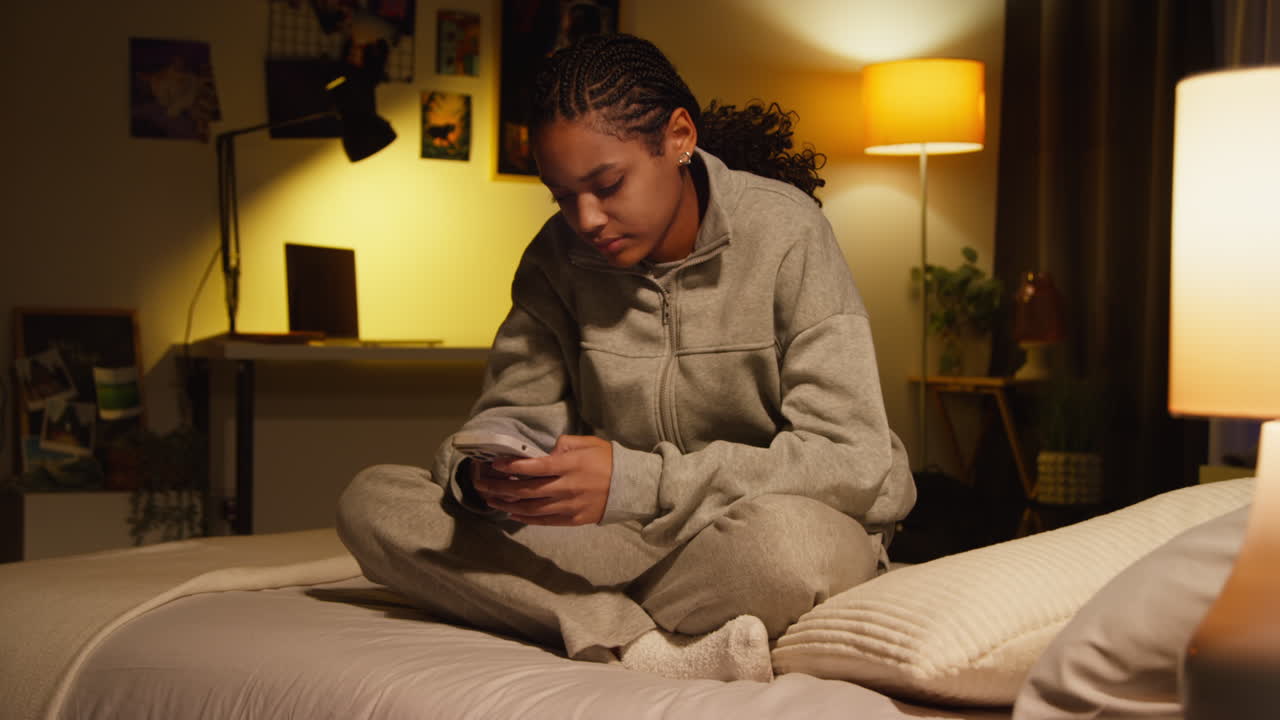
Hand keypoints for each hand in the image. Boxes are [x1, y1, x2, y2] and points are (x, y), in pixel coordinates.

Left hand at [472, 435, 612, 525]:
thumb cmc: (608, 460)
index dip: (511, 466)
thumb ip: (563, 444)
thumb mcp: (588, 443)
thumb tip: (542, 450)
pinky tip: (512, 513)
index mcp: (569, 465)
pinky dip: (526, 518)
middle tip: (482, 485)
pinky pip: (544, 521)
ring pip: (531, 509)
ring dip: (508, 505)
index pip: (534, 467)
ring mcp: (569, 506)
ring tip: (491, 501)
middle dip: (500, 488)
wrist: (632, 486)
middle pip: (526, 490)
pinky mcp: (573, 520)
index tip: (494, 464)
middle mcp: (566, 487)